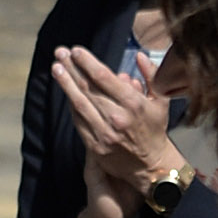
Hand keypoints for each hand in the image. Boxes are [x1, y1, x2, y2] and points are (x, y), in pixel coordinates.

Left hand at [54, 44, 187, 209]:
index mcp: (133, 104)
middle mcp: (117, 117)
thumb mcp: (161, 100)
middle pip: (88, 88)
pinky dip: (71, 104)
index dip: (87, 62)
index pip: (104, 78)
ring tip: (56, 68)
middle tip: (60, 53)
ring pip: (79, 104)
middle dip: (71, 68)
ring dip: (66, 84)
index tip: (76, 50)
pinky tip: (66, 91)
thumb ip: (152, 76)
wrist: (152, 166)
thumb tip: (140, 56)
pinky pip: (79, 121)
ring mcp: (104, 133)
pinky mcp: (94, 145)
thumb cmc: (155, 129)